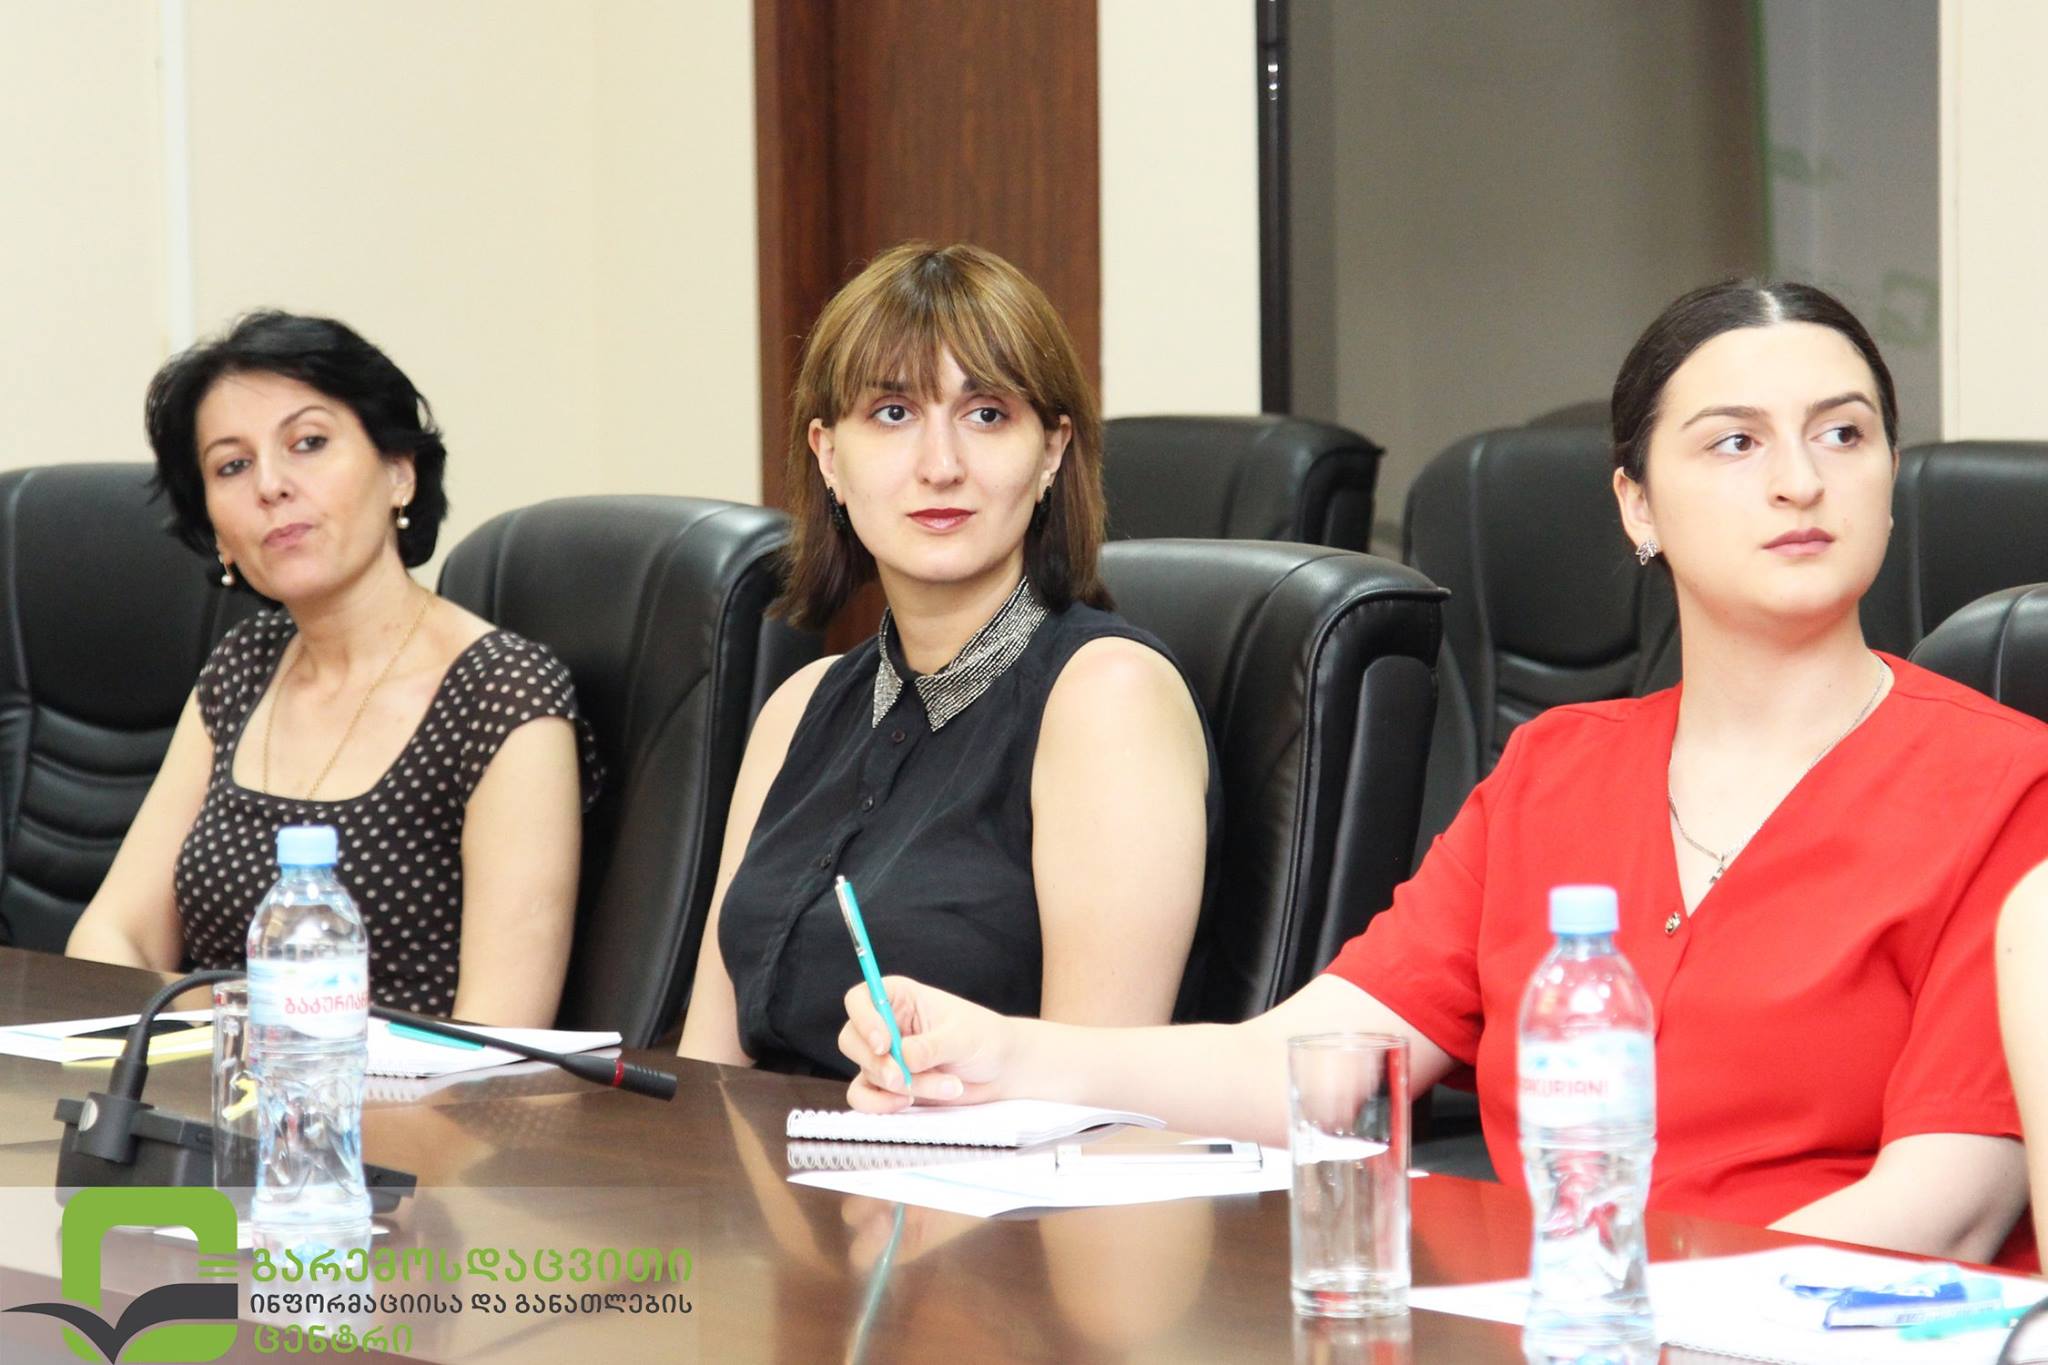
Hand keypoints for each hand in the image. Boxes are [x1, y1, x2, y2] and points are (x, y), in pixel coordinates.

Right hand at [838, 976, 1012, 1111]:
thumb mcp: (963, 1037)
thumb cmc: (984, 1039)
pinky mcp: (888, 1086)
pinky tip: (910, 1103)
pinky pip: (864, 1097)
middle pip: (851, 1040)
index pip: (860, 999)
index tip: (884, 1044)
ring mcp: (884, 1057)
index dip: (864, 1020)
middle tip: (902, 1078)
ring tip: (948, 1086)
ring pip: (867, 1072)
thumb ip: (931, 1046)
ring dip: (901, 1086)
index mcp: (900, 998)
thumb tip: (902, 1058)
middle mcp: (885, 1025)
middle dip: (878, 1064)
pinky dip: (880, 1104)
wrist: (999, 1070)